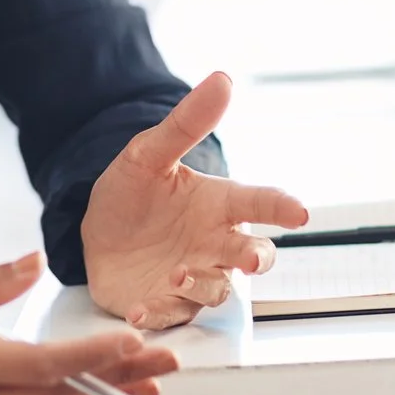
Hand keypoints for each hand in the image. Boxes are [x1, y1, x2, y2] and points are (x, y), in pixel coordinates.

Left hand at [81, 72, 309, 328]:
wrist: (95, 234)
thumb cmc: (131, 192)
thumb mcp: (148, 154)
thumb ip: (186, 123)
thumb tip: (222, 78)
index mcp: (217, 205)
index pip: (259, 203)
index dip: (281, 207)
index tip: (299, 212)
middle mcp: (214, 244)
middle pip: (253, 255)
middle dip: (255, 258)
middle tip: (248, 256)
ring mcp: (193, 278)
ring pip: (216, 289)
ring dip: (200, 284)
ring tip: (175, 272)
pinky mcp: (165, 306)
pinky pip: (170, 316)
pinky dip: (158, 315)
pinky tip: (139, 308)